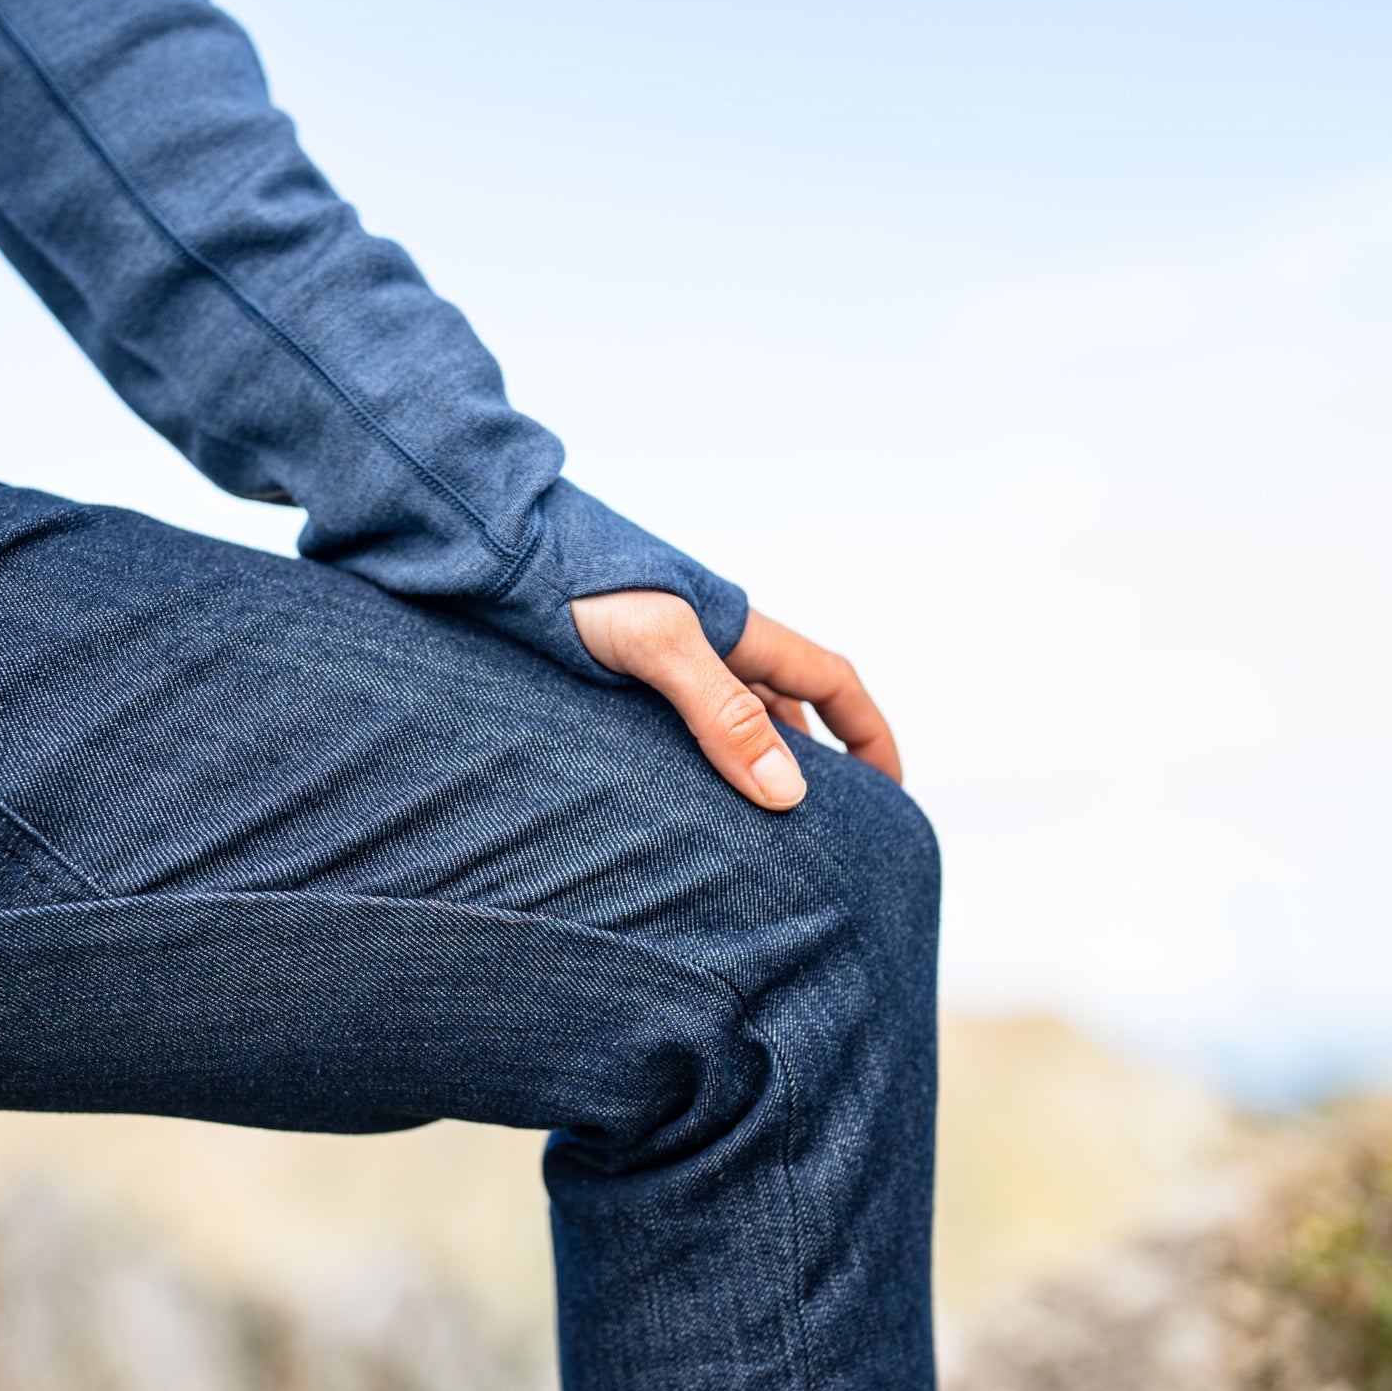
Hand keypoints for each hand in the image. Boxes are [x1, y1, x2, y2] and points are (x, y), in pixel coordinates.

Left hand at [570, 591, 901, 810]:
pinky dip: (693, 769)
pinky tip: (676, 807)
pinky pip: (677, 731)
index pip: (832, 684)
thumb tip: (787, 793)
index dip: (868, 735)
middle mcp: (712, 646)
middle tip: (822, 835)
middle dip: (813, 767)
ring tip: (750, 837)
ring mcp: (666, 663)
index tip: (890, 791)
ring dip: (747, 770)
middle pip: (786, 711)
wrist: (502, 553)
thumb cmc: (579, 586)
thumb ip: (721, 715)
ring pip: (729, 724)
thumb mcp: (660, 647)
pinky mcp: (619, 680)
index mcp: (741, 632)